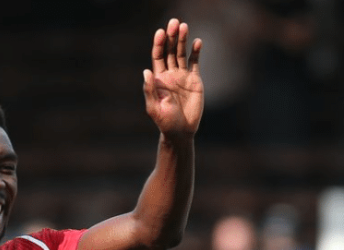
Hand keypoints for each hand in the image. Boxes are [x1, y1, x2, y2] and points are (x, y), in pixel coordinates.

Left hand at [143, 18, 203, 137]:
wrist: (181, 131)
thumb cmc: (165, 122)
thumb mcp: (154, 108)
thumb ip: (149, 90)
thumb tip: (146, 71)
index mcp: (158, 79)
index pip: (157, 56)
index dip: (158, 44)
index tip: (160, 32)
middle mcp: (170, 74)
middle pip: (169, 51)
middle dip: (171, 37)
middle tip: (174, 22)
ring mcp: (182, 76)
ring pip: (181, 54)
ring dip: (183, 40)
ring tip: (184, 27)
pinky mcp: (194, 80)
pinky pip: (195, 63)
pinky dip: (196, 52)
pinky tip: (197, 42)